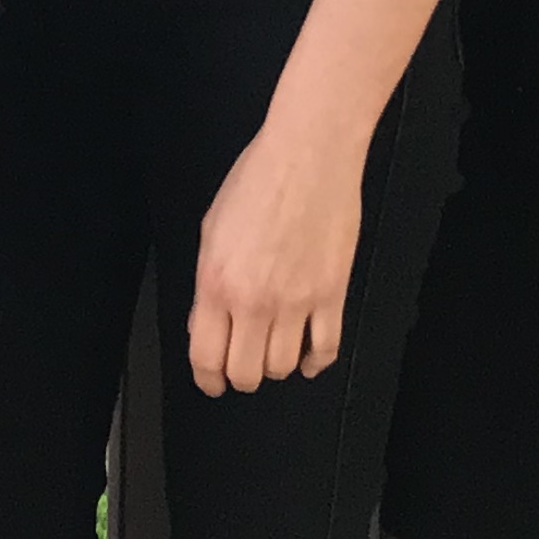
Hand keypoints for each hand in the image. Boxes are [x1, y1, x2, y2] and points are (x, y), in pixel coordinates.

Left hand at [189, 115, 364, 395]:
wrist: (308, 156)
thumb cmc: (257, 180)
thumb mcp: (211, 229)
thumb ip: (207, 283)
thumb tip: (207, 322)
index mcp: (217, 283)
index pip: (206, 356)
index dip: (207, 378)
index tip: (212, 382)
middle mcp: (255, 301)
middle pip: (246, 372)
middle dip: (240, 376)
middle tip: (241, 364)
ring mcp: (297, 302)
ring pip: (283, 367)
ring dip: (275, 365)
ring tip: (272, 349)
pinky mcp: (332, 295)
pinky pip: (325, 350)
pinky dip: (314, 362)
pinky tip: (306, 355)